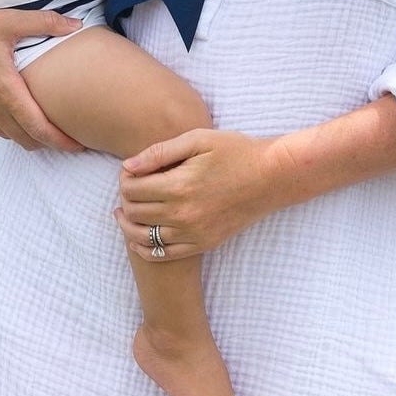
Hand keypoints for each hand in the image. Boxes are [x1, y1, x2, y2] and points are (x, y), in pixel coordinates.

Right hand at [0, 0, 85, 152]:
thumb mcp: (8, 21)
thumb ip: (45, 23)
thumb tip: (77, 24)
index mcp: (5, 90)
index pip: (39, 128)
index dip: (61, 141)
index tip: (80, 145)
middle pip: (26, 139)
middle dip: (49, 142)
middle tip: (69, 138)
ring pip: (7, 135)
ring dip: (27, 137)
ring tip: (45, 129)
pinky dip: (7, 129)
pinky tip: (14, 117)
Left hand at [113, 129, 286, 260]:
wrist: (271, 177)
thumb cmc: (235, 151)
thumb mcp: (197, 140)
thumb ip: (160, 152)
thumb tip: (128, 166)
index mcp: (180, 185)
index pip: (132, 189)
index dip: (124, 180)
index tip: (129, 172)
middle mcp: (184, 214)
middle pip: (135, 213)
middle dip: (125, 199)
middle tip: (129, 188)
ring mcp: (194, 233)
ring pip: (144, 238)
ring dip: (128, 225)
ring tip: (124, 213)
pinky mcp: (204, 244)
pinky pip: (164, 255)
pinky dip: (145, 249)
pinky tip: (139, 238)